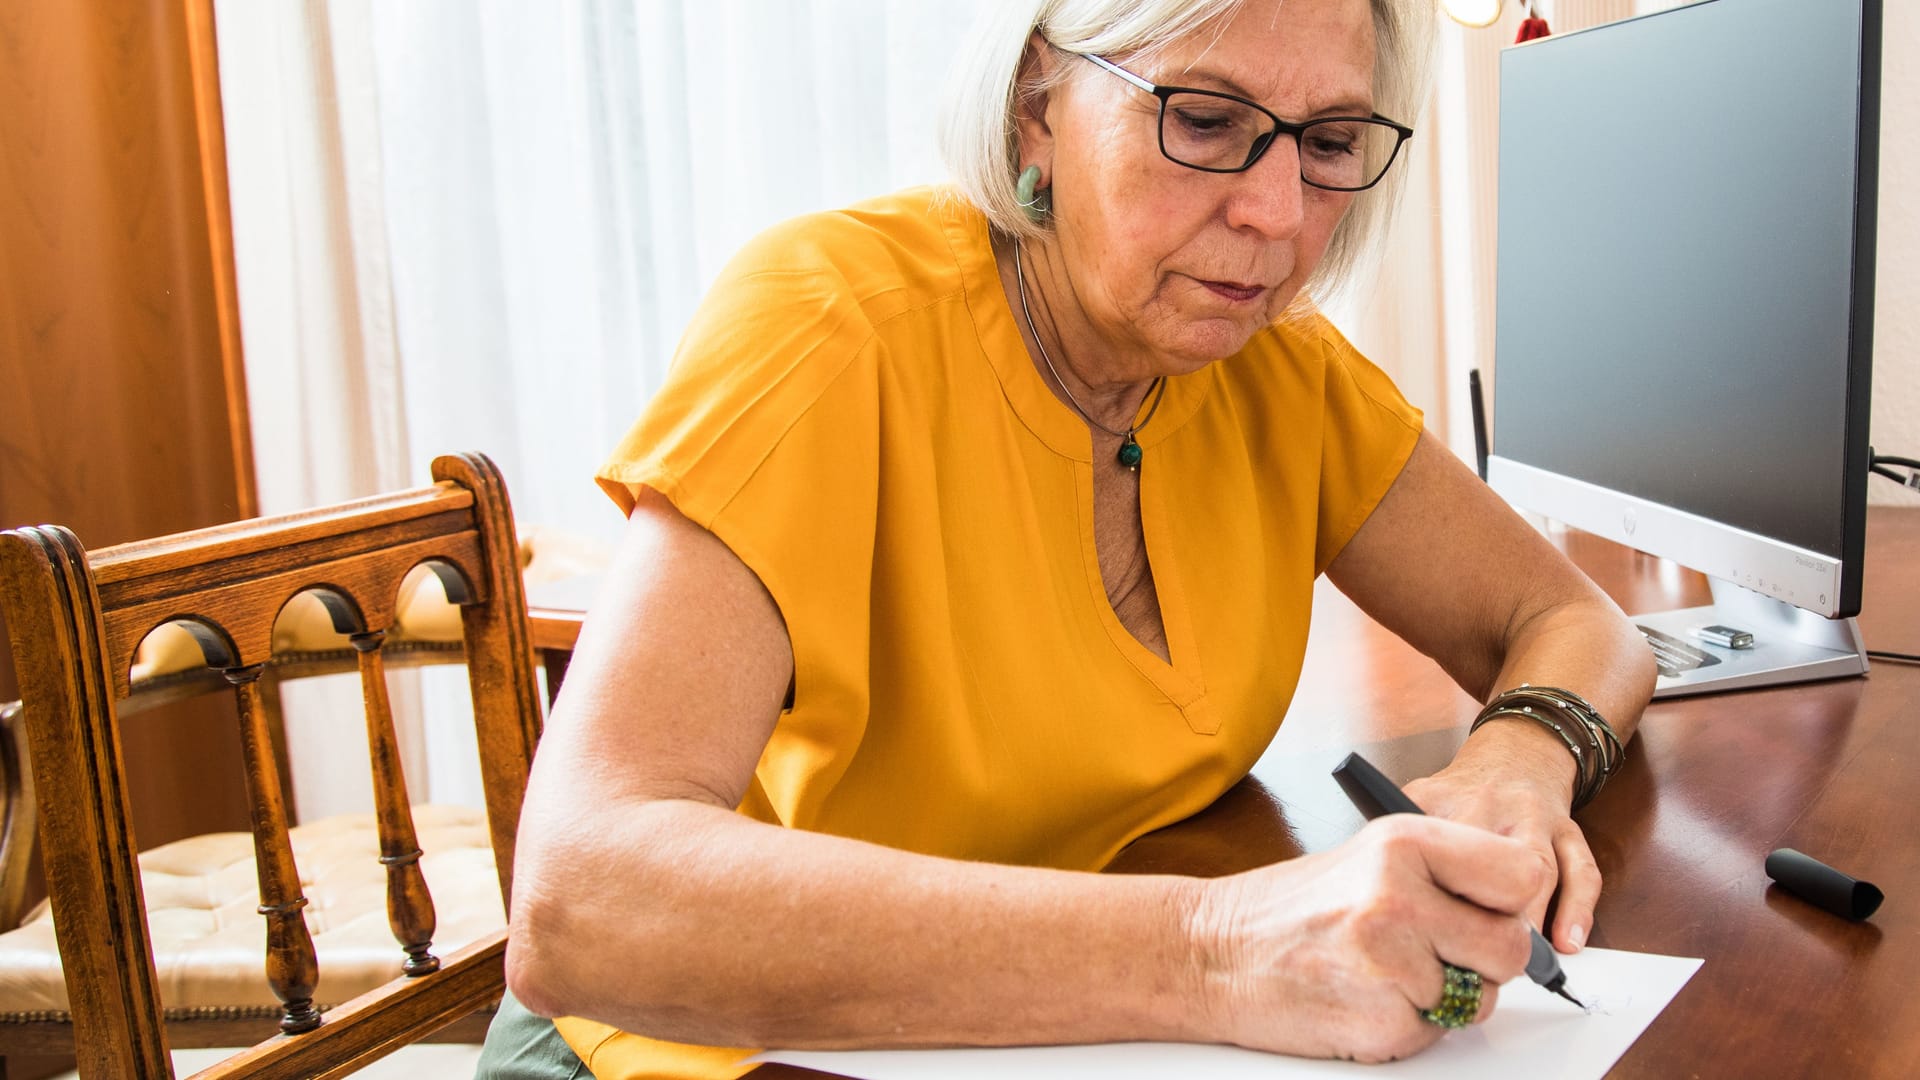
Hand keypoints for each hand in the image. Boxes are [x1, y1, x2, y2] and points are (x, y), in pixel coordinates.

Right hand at [1187, 815, 1544, 1061]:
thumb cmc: (1290, 909)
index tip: (1487, 911)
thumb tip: (1518, 910)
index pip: (1520, 874)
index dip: (1510, 902)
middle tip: (1434, 951)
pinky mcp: (1382, 1018)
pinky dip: (1408, 1024)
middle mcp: (1400, 894)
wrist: (1212, 952)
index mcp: (1404, 841)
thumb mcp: (1371, 860)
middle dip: (1482, 959)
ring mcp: (1391, 960)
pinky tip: (1365, 997)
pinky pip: (1437, 1031)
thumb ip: (1445, 875)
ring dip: (1444, 996)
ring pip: (1480, 996)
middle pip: (1510, 946)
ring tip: (1385, 972)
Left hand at [1404, 720, 1599, 954]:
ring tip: (1514, 960)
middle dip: (1481, 914)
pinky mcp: (1569, 831)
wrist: (1514, 753)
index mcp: (1440, 801)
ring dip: (1529, 920)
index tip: (1420, 932)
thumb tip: (1372, 899)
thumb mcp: (1411, 801)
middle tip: (1472, 959)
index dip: (1426, 893)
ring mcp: (1533, 818)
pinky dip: (1576, 911)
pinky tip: (1566, 944)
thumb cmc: (1456, 796)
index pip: (1427, 846)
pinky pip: (1582, 871)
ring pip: (1538, 870)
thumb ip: (1393, 842)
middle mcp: (1489, 807)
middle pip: (1487, 860)